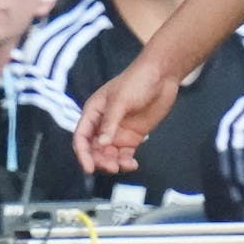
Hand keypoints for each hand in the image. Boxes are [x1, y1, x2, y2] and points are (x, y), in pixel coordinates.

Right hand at [73, 58, 179, 174]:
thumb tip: (101, 143)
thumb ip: (110, 122)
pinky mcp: (133, 137)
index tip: (89, 167)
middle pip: (94, 150)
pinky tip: (132, 165)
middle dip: (99, 161)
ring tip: (124, 165)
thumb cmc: (136, 81)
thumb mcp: (120, 100)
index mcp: (93, 113)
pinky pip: (124, 155)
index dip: (83, 153)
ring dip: (112, 164)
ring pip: (108, 155)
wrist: (162, 76)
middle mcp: (102, 125)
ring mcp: (118, 132)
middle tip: (112, 166)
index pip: (82, 137)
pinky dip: (125, 162)